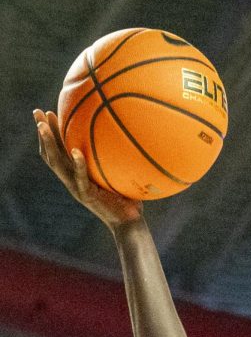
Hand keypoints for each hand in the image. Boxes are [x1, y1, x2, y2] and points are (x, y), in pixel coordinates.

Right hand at [34, 109, 141, 230]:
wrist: (129, 224)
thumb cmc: (127, 198)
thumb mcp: (118, 174)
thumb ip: (114, 158)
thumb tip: (125, 133)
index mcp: (76, 175)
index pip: (58, 151)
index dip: (50, 134)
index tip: (47, 114)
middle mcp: (72, 180)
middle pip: (50, 154)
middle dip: (42, 132)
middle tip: (36, 112)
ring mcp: (77, 188)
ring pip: (57, 163)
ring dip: (49, 143)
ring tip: (43, 125)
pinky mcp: (87, 195)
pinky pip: (80, 177)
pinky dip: (77, 164)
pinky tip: (76, 151)